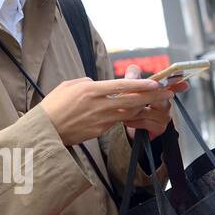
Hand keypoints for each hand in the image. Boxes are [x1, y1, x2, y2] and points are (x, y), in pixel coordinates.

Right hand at [40, 75, 171, 145]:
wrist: (45, 131)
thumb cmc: (53, 105)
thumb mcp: (69, 85)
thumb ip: (88, 83)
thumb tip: (100, 84)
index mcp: (91, 91)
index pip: (122, 87)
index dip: (142, 85)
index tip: (157, 84)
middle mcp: (99, 106)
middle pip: (132, 101)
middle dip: (153, 97)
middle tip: (169, 93)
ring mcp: (100, 120)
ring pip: (128, 113)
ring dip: (144, 107)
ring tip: (157, 102)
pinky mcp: (99, 131)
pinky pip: (117, 121)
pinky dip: (127, 116)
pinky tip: (135, 112)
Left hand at [118, 64, 189, 139]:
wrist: (129, 125)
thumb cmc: (132, 104)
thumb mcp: (130, 88)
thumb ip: (132, 76)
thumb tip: (133, 68)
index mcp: (161, 92)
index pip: (173, 86)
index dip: (178, 85)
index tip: (184, 84)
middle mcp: (166, 103)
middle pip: (158, 98)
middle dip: (141, 98)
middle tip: (127, 98)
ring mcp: (165, 116)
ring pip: (149, 111)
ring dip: (134, 111)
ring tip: (124, 111)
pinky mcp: (160, 128)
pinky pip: (146, 122)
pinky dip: (134, 121)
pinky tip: (127, 120)